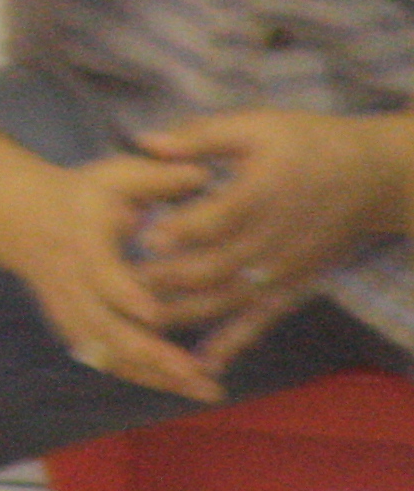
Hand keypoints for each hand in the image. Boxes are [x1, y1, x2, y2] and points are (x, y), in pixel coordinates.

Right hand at [0, 150, 222, 403]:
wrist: (21, 217)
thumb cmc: (80, 194)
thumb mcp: (113, 175)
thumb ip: (157, 176)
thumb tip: (205, 173)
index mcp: (80, 242)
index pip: (99, 273)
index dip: (124, 294)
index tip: (155, 313)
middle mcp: (71, 283)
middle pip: (105, 326)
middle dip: (150, 353)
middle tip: (196, 372)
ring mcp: (68, 310)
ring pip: (107, 352)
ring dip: (154, 375)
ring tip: (205, 390)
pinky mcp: (73, 327)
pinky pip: (106, 360)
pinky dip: (142, 377)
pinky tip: (181, 388)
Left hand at [131, 109, 413, 371]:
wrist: (370, 178)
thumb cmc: (306, 144)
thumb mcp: (256, 126)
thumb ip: (201, 137)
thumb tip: (145, 141)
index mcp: (260, 195)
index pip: (218, 218)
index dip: (182, 230)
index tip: (144, 238)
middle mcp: (270, 240)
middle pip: (216, 267)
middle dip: (167, 279)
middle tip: (120, 286)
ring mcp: (281, 270)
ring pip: (229, 300)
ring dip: (186, 314)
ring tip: (141, 324)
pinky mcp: (291, 288)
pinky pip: (260, 321)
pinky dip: (232, 343)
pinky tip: (203, 363)